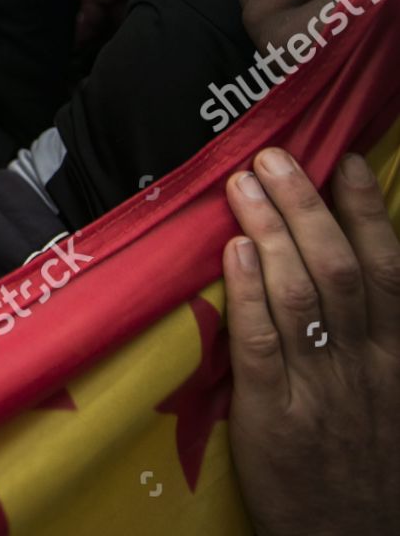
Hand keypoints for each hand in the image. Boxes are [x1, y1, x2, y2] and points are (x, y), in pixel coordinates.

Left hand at [223, 148, 399, 535]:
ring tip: (243, 184)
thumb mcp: (390, 396)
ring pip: (298, 294)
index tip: (345, 160)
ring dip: (270, 230)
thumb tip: (350, 262)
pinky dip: (248, 292)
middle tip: (274, 155)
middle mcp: (363, 365)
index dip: (366, 212)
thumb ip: (375, 335)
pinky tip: (236, 251)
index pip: (387, 270)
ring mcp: (320, 389)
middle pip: (337, 268)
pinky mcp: (274, 417)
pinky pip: (261, 343)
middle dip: (306, 204)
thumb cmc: (364, 464)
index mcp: (396, 357)